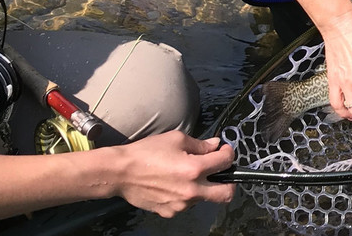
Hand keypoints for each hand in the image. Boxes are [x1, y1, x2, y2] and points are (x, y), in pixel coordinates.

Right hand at [112, 130, 234, 216]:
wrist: (121, 173)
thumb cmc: (146, 153)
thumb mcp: (176, 139)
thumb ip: (200, 144)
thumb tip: (215, 145)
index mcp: (195, 169)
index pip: (225, 162)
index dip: (229, 153)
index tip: (224, 150)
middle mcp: (191, 190)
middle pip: (226, 193)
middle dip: (230, 181)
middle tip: (222, 171)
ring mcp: (181, 204)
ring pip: (205, 198)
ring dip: (203, 186)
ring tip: (186, 174)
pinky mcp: (170, 212)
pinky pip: (187, 204)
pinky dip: (187, 194)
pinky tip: (174, 183)